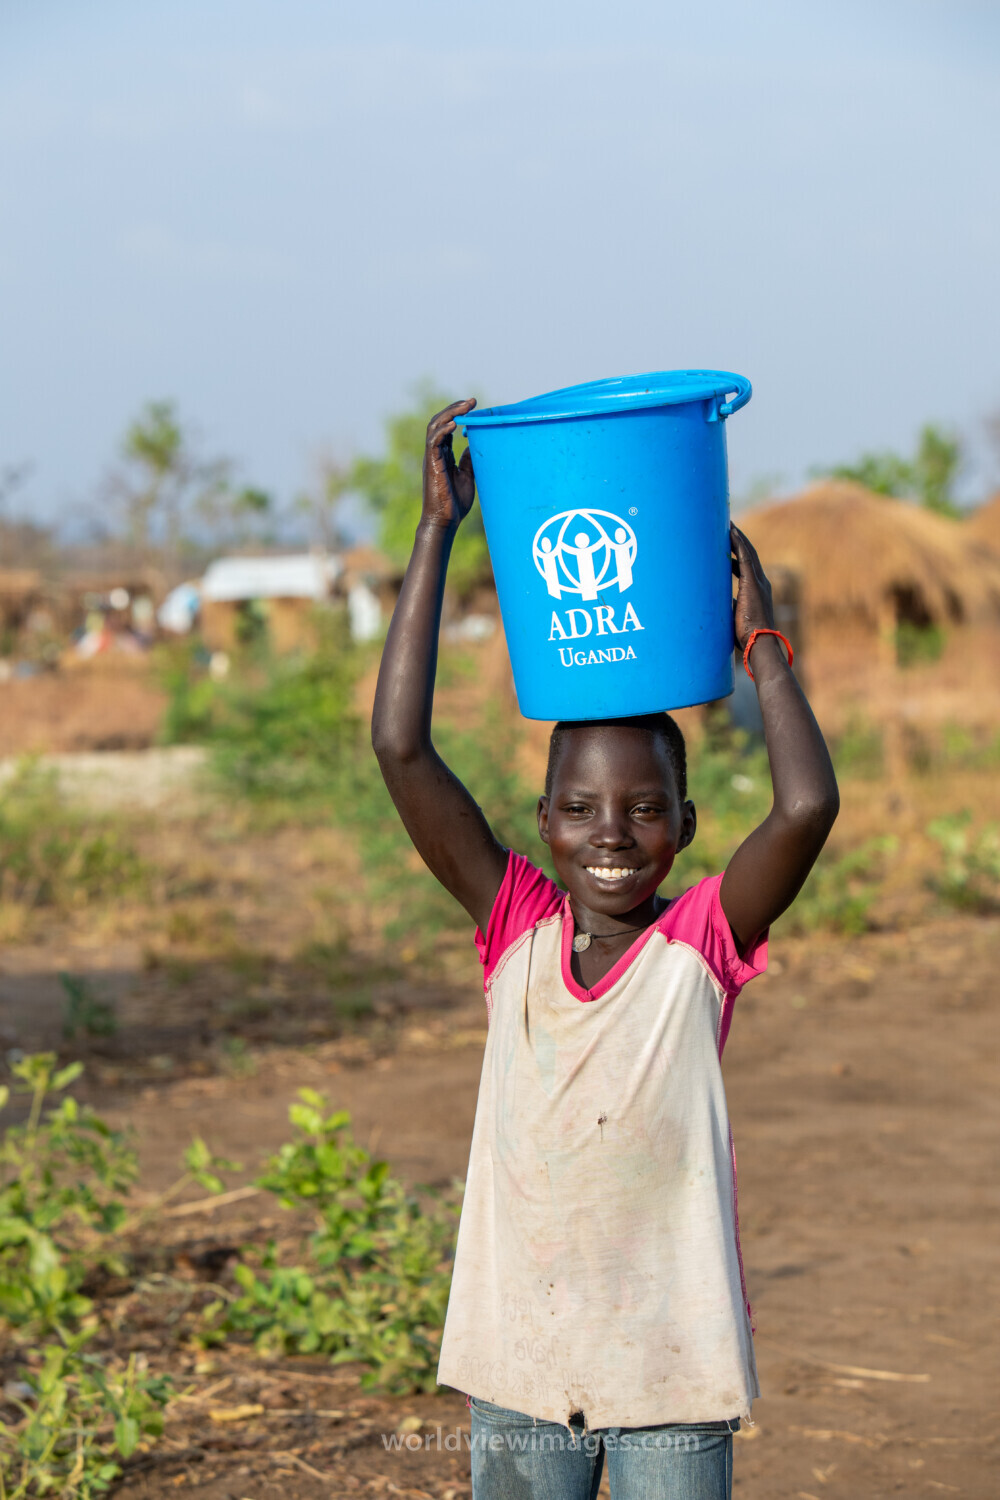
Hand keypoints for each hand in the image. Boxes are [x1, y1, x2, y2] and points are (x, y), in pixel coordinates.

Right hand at [422, 398, 476, 530]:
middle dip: (455, 408)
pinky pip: (433, 441)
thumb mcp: (467, 476)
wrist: (445, 520)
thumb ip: (469, 460)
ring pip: (434, 427)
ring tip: (465, 406)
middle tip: (472, 401)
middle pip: (439, 422)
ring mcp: (432, 457)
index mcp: (443, 455)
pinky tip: (454, 424)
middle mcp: (435, 453)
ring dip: (449, 414)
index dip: (458, 414)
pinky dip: (442, 430)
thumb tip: (476, 444)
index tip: (473, 406)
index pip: (447, 427)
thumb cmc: (455, 503)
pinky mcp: (431, 464)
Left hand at [730, 523, 775, 652]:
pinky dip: (739, 543)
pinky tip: (731, 531)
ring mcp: (758, 581)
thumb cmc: (747, 636)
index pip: (747, 566)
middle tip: (726, 526)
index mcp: (757, 590)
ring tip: (726, 524)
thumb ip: (730, 607)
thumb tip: (718, 605)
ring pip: (748, 552)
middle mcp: (761, 582)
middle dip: (738, 540)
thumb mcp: (736, 617)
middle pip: (749, 554)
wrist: (759, 643)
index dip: (738, 554)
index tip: (727, 544)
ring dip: (737, 537)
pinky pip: (746, 557)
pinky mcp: (753, 583)